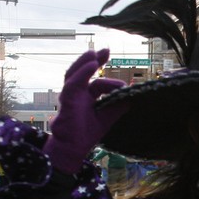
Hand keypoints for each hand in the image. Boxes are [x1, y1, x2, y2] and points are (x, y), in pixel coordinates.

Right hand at [42, 49, 128, 174]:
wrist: (73, 149)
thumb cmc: (85, 134)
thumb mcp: (107, 117)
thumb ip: (118, 105)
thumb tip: (131, 94)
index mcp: (85, 97)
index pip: (95, 81)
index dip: (105, 73)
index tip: (111, 60)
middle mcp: (76, 94)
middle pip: (82, 72)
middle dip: (93, 60)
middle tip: (105, 50)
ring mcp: (70, 96)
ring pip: (74, 74)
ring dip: (85, 62)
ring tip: (95, 54)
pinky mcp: (67, 101)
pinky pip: (73, 84)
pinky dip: (82, 73)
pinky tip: (92, 65)